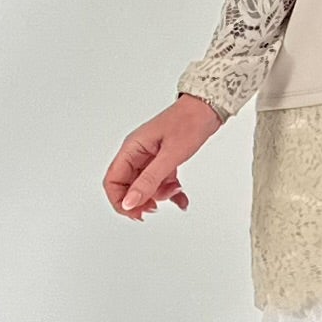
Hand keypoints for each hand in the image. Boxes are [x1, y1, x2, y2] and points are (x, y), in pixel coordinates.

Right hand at [102, 95, 222, 220]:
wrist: (208, 108)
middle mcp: (137, 152)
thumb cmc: (188, 123)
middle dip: (141, 200)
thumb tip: (129, 202)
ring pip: (146, 185)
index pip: (113, 181)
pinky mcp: (163, 158)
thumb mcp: (169, 156)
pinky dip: (170, 191)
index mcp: (132, 149)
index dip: (120, 201)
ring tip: (176, 190)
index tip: (136, 213)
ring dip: (160, 194)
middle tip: (156, 208)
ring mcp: (150, 156)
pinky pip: (161, 181)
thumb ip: (149, 181)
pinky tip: (181, 197)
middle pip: (128, 186)